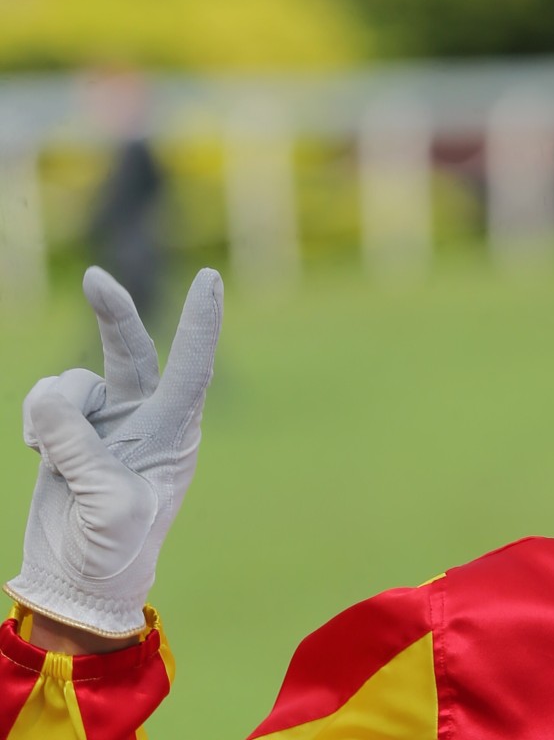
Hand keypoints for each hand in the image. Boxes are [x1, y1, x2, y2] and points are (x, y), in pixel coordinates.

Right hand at [5, 266, 222, 637]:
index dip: (200, 323)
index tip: (210, 279)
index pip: (192, 369)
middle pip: (133, 353)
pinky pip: (45, 401)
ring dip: (55, 411)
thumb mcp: (108, 504)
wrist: (77, 580)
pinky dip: (36, 422)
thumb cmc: (115, 550)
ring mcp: (108, 423)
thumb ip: (81, 449)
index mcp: (176, 435)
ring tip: (57, 459)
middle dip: (114, 315)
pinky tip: (43, 456)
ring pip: (74, 383)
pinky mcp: (71, 432)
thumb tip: (49, 399)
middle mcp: (147, 421)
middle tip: (96, 278)